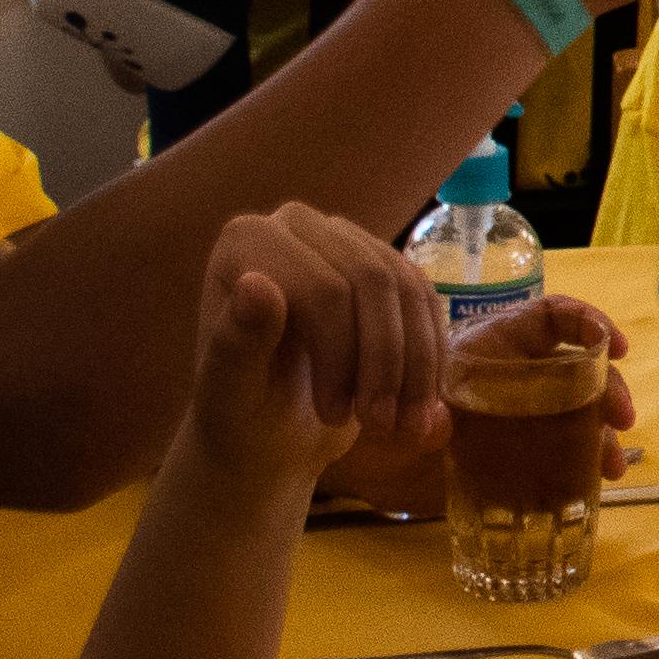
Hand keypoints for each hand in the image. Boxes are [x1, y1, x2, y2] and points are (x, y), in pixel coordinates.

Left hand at [180, 208, 447, 495]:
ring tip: (401, 424)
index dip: (340, 355)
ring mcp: (344, 238)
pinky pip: (425, 299)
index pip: (322, 289)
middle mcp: (295, 224)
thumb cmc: (238, 417)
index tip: (334, 416)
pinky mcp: (382, 262)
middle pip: (371, 281)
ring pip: (406, 289)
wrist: (268, 434)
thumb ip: (234, 344)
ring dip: (414, 365)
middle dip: (384, 361)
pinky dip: (429, 357)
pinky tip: (418, 404)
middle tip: (380, 424)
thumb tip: (256, 284)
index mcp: (245, 243)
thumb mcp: (229, 397)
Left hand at [321, 291, 632, 513]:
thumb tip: (439, 431)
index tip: (615, 347)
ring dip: (602, 434)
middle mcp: (513, 375)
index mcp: (491, 345)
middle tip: (621, 422)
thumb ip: (417, 406)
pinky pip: (562, 453)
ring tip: (612, 467)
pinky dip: (583, 466)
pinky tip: (594, 483)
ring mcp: (519, 415)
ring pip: (576, 414)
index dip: (589, 323)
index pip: (552, 317)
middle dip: (608, 390)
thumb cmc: (379, 407)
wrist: (359, 453)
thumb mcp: (398, 395)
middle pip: (577, 369)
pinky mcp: (517, 455)